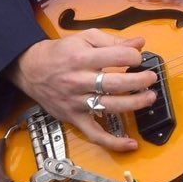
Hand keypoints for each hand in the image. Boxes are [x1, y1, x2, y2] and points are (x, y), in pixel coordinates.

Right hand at [6, 29, 156, 151]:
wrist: (30, 69)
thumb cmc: (61, 52)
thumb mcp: (85, 38)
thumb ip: (113, 41)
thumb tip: (139, 43)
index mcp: (81, 57)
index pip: (115, 57)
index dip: (133, 56)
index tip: (138, 56)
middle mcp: (78, 81)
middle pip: (114, 84)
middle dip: (139, 80)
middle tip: (151, 78)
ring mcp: (76, 102)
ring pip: (109, 106)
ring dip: (134, 104)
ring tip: (149, 97)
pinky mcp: (74, 118)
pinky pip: (94, 135)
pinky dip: (113, 142)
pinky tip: (131, 143)